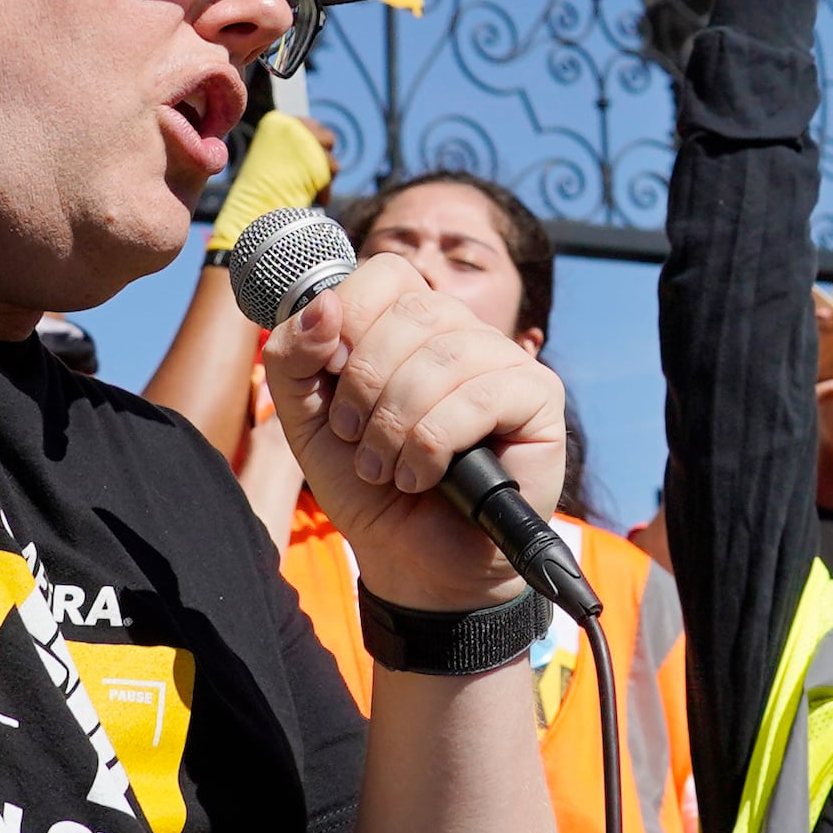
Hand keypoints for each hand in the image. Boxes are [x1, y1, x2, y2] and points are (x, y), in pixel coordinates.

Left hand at [260, 248, 570, 613]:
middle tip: (357, 439)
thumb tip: (322, 306)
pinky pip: (482, 397)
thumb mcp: (306, 419)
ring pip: (445, 357)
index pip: (384, 272)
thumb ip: (293, 357)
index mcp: (409, 322)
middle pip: (413, 311)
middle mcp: (461, 330)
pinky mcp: (538, 398)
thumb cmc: (367, 485)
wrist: (410, 560)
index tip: (333, 380)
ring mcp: (504, 360)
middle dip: (367, 384)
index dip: (350, 318)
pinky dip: (435, 444)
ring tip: (386, 469)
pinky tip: (422, 477)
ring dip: (398, 424)